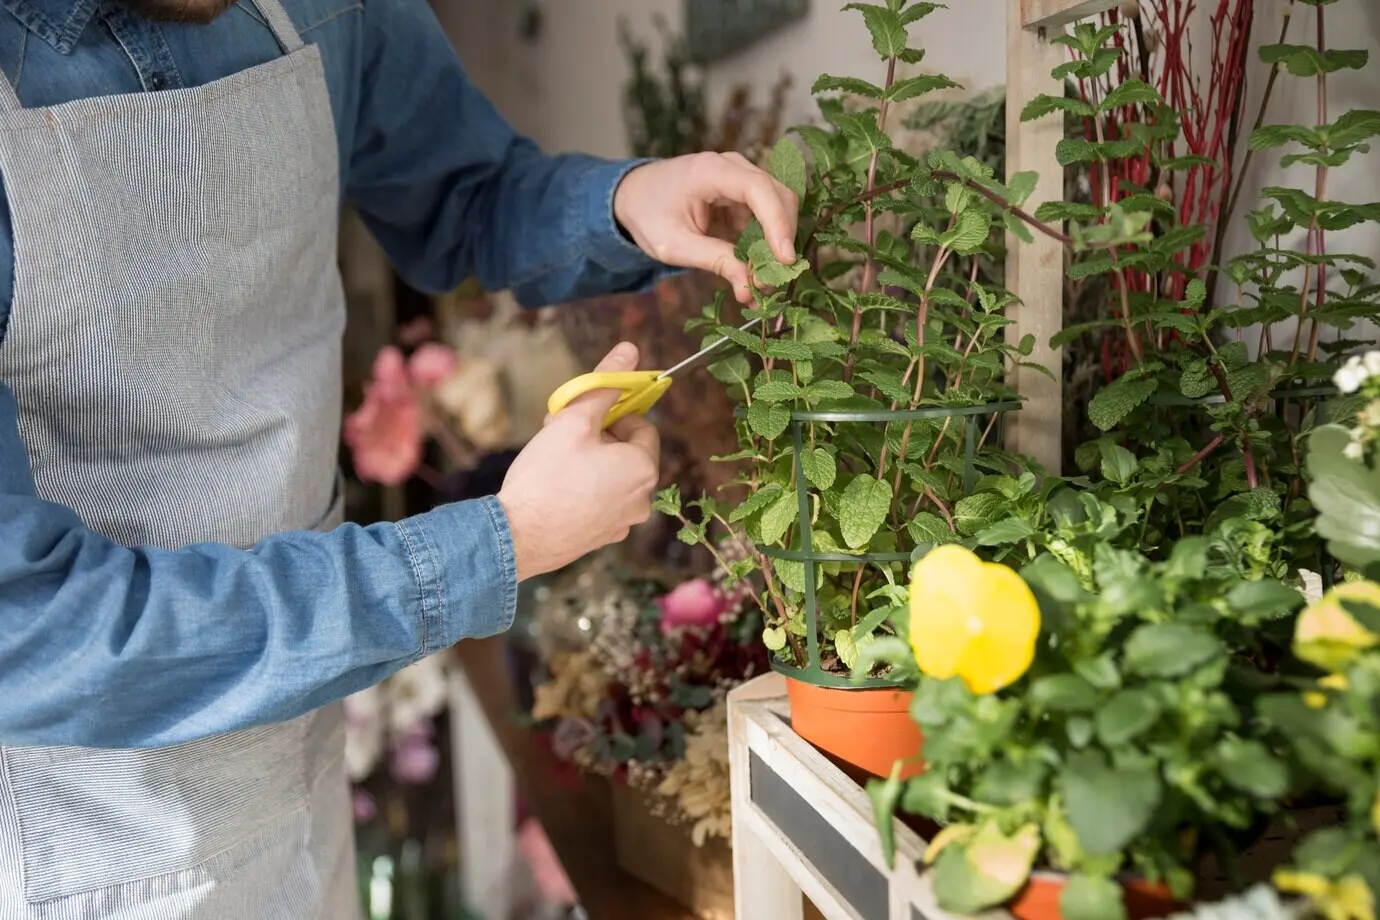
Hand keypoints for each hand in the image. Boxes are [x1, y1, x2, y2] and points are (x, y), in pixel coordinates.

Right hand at [497, 343, 660, 580]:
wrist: (517, 537)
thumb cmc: (546, 477)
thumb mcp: (574, 420)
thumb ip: (605, 385)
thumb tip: (630, 351)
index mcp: (643, 468)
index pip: (641, 426)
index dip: (611, 416)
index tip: (584, 418)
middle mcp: (642, 499)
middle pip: (627, 453)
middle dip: (598, 439)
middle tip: (563, 437)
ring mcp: (624, 523)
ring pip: (613, 478)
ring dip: (591, 464)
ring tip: (555, 462)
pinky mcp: (603, 538)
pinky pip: (601, 503)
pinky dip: (585, 491)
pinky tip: (555, 490)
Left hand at [614, 152, 799, 302]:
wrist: (633, 196)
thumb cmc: (647, 215)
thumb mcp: (674, 245)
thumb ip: (714, 261)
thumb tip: (749, 288)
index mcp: (710, 171)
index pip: (758, 189)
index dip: (777, 224)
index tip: (785, 260)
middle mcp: (732, 166)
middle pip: (778, 195)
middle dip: (781, 239)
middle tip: (769, 281)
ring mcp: (740, 178)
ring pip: (778, 208)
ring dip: (775, 245)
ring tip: (760, 281)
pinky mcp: (742, 195)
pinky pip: (765, 218)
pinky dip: (765, 244)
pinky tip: (753, 270)